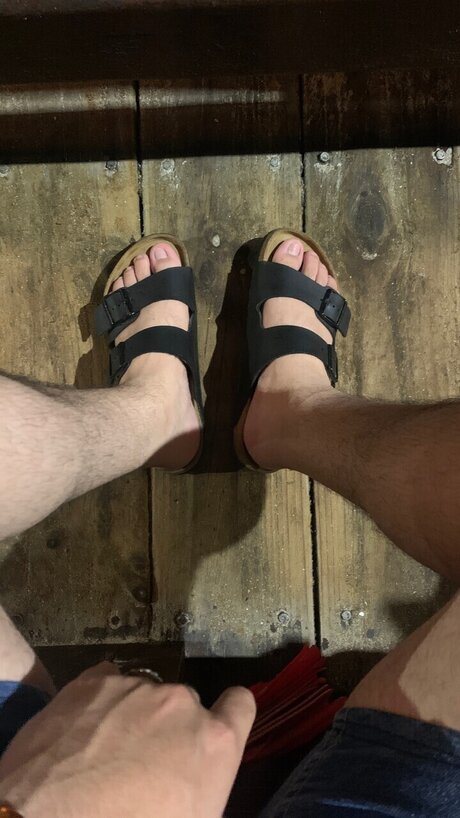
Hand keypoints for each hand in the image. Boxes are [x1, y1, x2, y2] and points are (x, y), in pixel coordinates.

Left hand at [0, 662, 255, 817]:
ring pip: (142, 695)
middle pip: (184, 705)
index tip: (211, 730)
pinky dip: (99, 704)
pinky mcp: (92, 680)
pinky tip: (81, 734)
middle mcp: (181, 703)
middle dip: (167, 728)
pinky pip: (107, 683)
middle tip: (139, 765)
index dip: (228, 715)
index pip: (241, 705)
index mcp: (215, 742)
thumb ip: (204, 783)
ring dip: (130, 716)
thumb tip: (190, 779)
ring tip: (99, 754)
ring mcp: (135, 687)